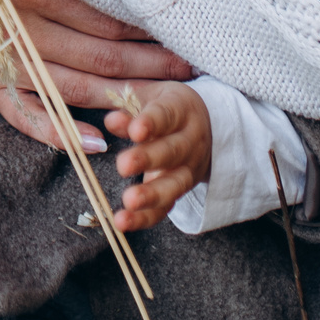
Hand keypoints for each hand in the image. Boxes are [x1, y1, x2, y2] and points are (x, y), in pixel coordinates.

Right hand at [0, 0, 194, 152]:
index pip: (100, 18)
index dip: (142, 30)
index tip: (178, 31)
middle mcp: (18, 31)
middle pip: (98, 56)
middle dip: (149, 66)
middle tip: (190, 70)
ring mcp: (4, 66)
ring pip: (75, 88)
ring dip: (123, 97)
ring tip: (165, 100)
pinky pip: (28, 118)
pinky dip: (61, 132)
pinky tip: (98, 141)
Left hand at [104, 82, 212, 231]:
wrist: (208, 125)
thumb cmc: (165, 107)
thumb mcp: (148, 97)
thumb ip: (126, 107)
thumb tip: (111, 120)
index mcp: (181, 109)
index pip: (166, 115)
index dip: (151, 123)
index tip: (135, 131)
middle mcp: (189, 140)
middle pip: (172, 151)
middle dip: (148, 159)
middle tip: (123, 165)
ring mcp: (188, 168)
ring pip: (174, 184)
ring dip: (151, 195)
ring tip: (128, 201)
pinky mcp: (180, 190)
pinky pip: (165, 207)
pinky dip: (145, 217)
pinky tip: (123, 222)